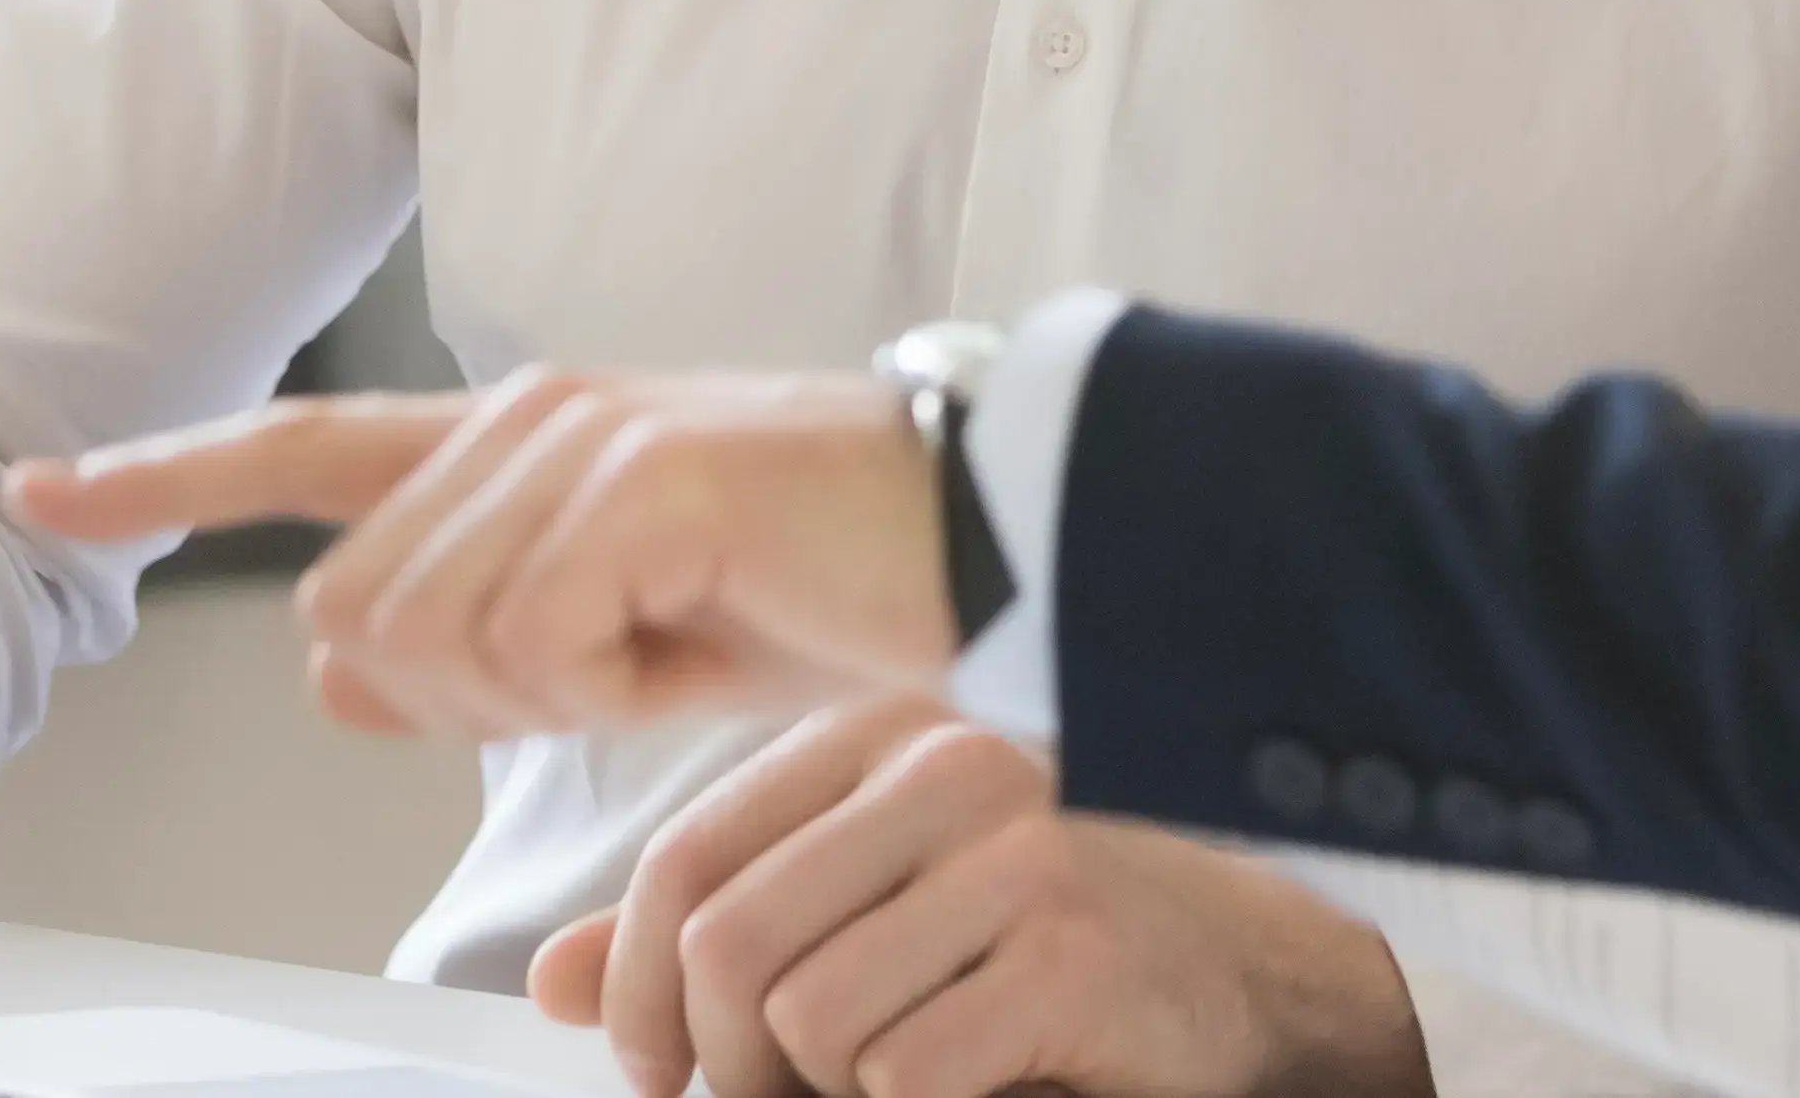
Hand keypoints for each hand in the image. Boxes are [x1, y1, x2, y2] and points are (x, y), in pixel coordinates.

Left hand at [10, 365, 959, 737]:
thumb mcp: (626, 644)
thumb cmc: (831, 592)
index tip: (43, 487)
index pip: (304, 451)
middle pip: (354, 617)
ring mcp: (581, 440)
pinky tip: (701, 644)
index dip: (161, 476)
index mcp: (518, 439)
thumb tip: (341, 678)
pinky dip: (613, 695)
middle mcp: (528, 416)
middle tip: (623, 671)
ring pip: (429, 643)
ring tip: (674, 649)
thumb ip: (475, 647)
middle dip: (467, 698)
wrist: (994, 549)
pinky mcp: (640, 482)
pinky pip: (535, 650)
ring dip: (548, 700)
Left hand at [528, 698, 1432, 1097]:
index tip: (658, 1072)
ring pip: (808, 1020)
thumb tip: (556, 979)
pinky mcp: (1071, 947)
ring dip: (827, 1093)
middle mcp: (949, 766)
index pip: (688, 861)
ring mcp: (1021, 848)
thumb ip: (719, 930)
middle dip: (725, 1068)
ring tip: (893, 1078)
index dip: (640, 994)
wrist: (1243, 980)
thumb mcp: (865, 916)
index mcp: (882, 737)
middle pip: (729, 949)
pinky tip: (979, 1072)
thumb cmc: (1041, 946)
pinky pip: (904, 1069)